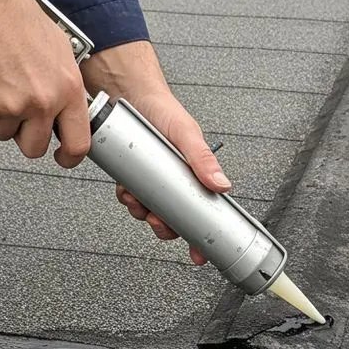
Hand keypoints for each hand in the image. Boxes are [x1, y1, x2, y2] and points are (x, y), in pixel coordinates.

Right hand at [0, 0, 89, 163]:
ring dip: (0, 116)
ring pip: (3, 133)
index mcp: (66, 89)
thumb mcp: (59, 49)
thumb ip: (64, 85)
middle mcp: (40, 102)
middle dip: (26, 136)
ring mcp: (8, 106)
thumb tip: (68, 108)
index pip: (78, 143)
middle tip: (19, 113)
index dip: (69, 156)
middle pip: (34, 148)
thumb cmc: (14, 16)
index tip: (63, 157)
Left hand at [79, 41, 230, 263]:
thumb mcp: (186, 133)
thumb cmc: (163, 109)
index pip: (204, 213)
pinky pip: (131, 197)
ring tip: (138, 202)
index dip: (202, 238)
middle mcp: (175, 181)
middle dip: (165, 227)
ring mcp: (154, 180)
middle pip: (174, 219)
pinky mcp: (133, 176)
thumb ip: (202, 159)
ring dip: (143, 212)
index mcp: (195, 175)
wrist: (128, 93)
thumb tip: (222, 184)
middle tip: (159, 222)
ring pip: (151, 211)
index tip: (199, 255)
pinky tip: (126, 189)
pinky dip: (128, 198)